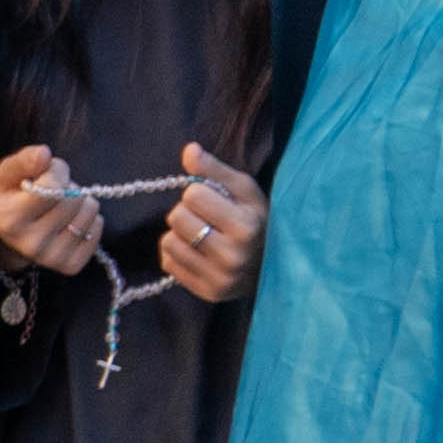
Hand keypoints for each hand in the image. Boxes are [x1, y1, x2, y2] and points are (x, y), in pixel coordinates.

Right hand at [0, 145, 103, 275]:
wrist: (14, 235)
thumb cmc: (14, 197)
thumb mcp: (10, 174)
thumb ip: (25, 159)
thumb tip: (44, 153)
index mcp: (11, 218)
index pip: (53, 186)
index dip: (56, 170)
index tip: (46, 171)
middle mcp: (31, 243)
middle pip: (74, 199)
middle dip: (69, 186)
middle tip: (54, 191)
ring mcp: (52, 257)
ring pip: (90, 211)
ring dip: (82, 200)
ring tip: (63, 205)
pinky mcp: (70, 265)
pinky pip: (98, 228)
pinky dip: (90, 219)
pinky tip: (72, 221)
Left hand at [155, 143, 265, 306]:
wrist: (274, 266)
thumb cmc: (258, 220)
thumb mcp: (245, 190)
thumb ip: (215, 169)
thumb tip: (189, 150)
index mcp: (247, 227)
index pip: (192, 195)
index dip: (198, 192)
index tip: (213, 199)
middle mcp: (234, 256)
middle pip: (176, 217)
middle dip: (188, 212)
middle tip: (207, 218)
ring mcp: (220, 279)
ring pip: (168, 241)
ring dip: (180, 233)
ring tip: (204, 235)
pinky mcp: (207, 293)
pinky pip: (168, 262)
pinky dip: (177, 253)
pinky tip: (199, 252)